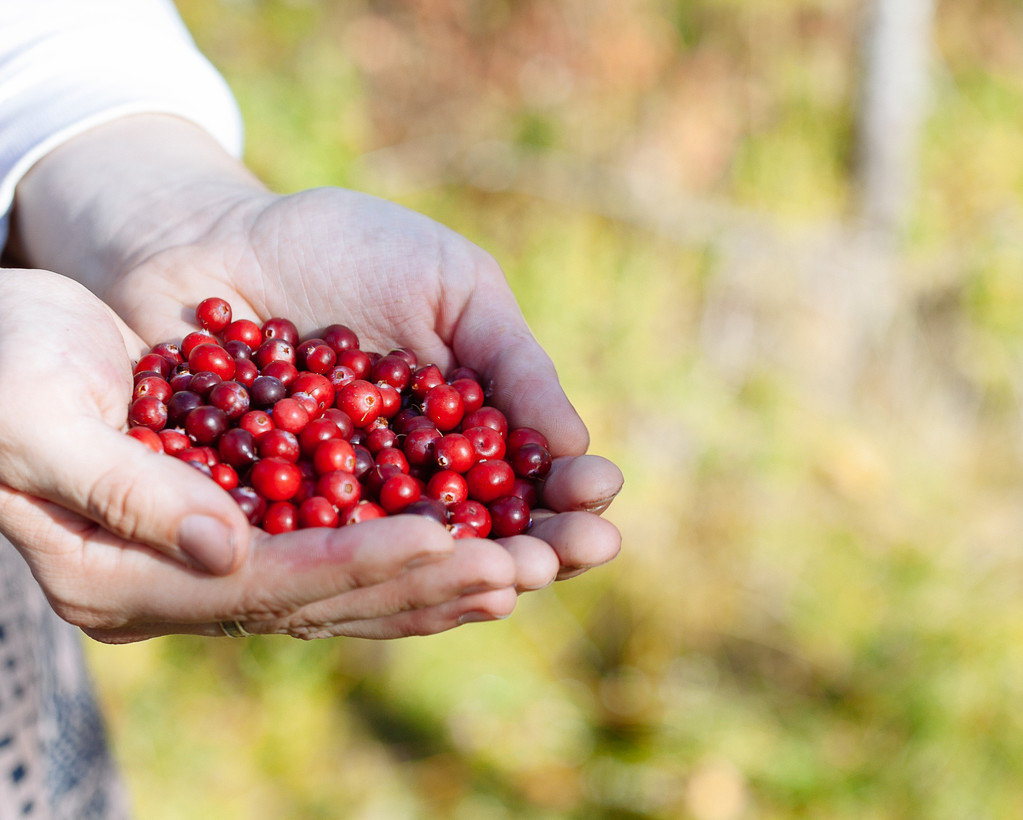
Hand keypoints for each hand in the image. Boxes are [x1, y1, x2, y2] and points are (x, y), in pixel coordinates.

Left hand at [13, 115, 623, 592]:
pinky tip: (400, 571)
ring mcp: (341, 508)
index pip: (530, 481)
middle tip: (566, 556)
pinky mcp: (266, 523)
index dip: (568, 495)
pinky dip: (359, 567)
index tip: (599, 492)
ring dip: (463, 574)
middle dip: (532, 550)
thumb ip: (511, 360)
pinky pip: (316, 555)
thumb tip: (576, 447)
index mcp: (465, 430)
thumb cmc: (343, 248)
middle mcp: (411, 482)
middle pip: (482, 536)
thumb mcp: (451, 284)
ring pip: (410, 560)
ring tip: (513, 578)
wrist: (210, 239)